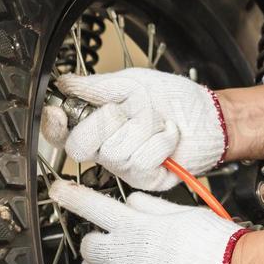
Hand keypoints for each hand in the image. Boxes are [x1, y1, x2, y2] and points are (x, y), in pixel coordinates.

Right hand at [40, 68, 227, 190]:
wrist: (210, 116)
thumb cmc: (174, 99)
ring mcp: (126, 167)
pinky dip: (160, 141)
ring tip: (155, 122)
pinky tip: (168, 135)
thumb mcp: (132, 83)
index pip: (61, 133)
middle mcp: (107, 149)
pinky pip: (140, 161)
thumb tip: (64, 83)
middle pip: (80, 147)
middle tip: (126, 111)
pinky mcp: (147, 179)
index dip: (54, 124)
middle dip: (104, 122)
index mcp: (97, 126)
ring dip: (142, 128)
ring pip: (114, 151)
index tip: (56, 111)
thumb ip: (96, 86)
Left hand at [49, 180, 250, 263]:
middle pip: (87, 246)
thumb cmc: (214, 242)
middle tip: (112, 246)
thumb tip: (134, 201)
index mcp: (134, 225)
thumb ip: (151, 207)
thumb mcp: (183, 212)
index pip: (90, 205)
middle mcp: (123, 252)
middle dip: (95, 244)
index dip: (69, 196)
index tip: (57, 191)